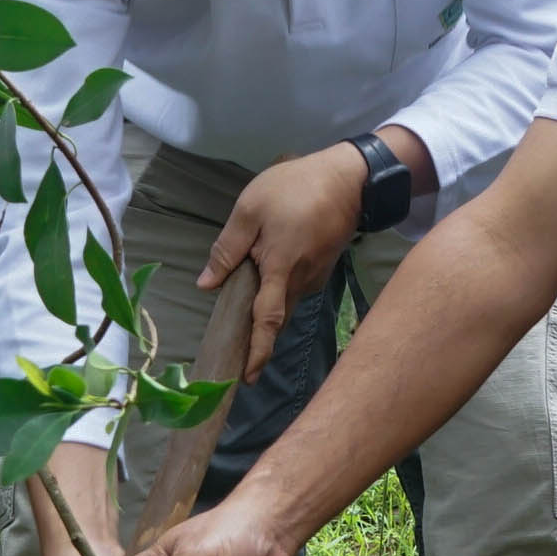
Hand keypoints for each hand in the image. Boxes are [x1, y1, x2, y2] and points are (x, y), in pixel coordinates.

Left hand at [198, 146, 370, 357]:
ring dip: (268, 310)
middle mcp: (302, 281)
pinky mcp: (323, 267)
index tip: (247, 377)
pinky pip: (297, 288)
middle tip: (236, 352)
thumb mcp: (250, 209)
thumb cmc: (296, 187)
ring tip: (247, 308)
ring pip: (287, 303)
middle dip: (259, 339)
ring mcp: (316, 276)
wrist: (350, 178)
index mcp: (280, 269)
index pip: (266, 320)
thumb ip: (227, 248)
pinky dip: (281, 291)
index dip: (257, 351)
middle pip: (277, 318)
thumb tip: (206, 285)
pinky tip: (270, 276)